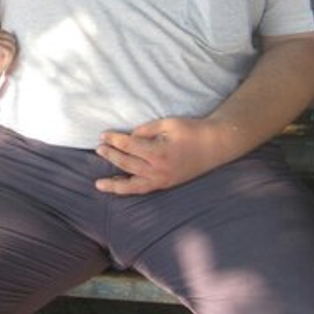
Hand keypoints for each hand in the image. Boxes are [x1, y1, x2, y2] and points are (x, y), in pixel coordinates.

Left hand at [0, 29, 16, 84]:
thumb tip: (0, 30)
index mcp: (7, 50)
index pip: (10, 36)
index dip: (2, 33)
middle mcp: (10, 54)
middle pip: (13, 39)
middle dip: (2, 36)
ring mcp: (8, 59)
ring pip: (12, 45)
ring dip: (2, 40)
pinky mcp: (5, 63)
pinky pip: (10, 52)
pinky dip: (3, 46)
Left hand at [95, 117, 234, 195]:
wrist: (214, 146)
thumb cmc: (191, 131)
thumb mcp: (167, 124)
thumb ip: (146, 130)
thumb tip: (129, 137)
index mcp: (158, 152)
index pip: (129, 146)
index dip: (114, 140)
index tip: (103, 135)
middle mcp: (158, 170)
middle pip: (127, 164)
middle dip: (111, 155)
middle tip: (99, 148)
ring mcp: (162, 180)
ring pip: (133, 185)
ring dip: (115, 183)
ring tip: (99, 184)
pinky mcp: (165, 184)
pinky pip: (143, 189)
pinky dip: (129, 189)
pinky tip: (119, 186)